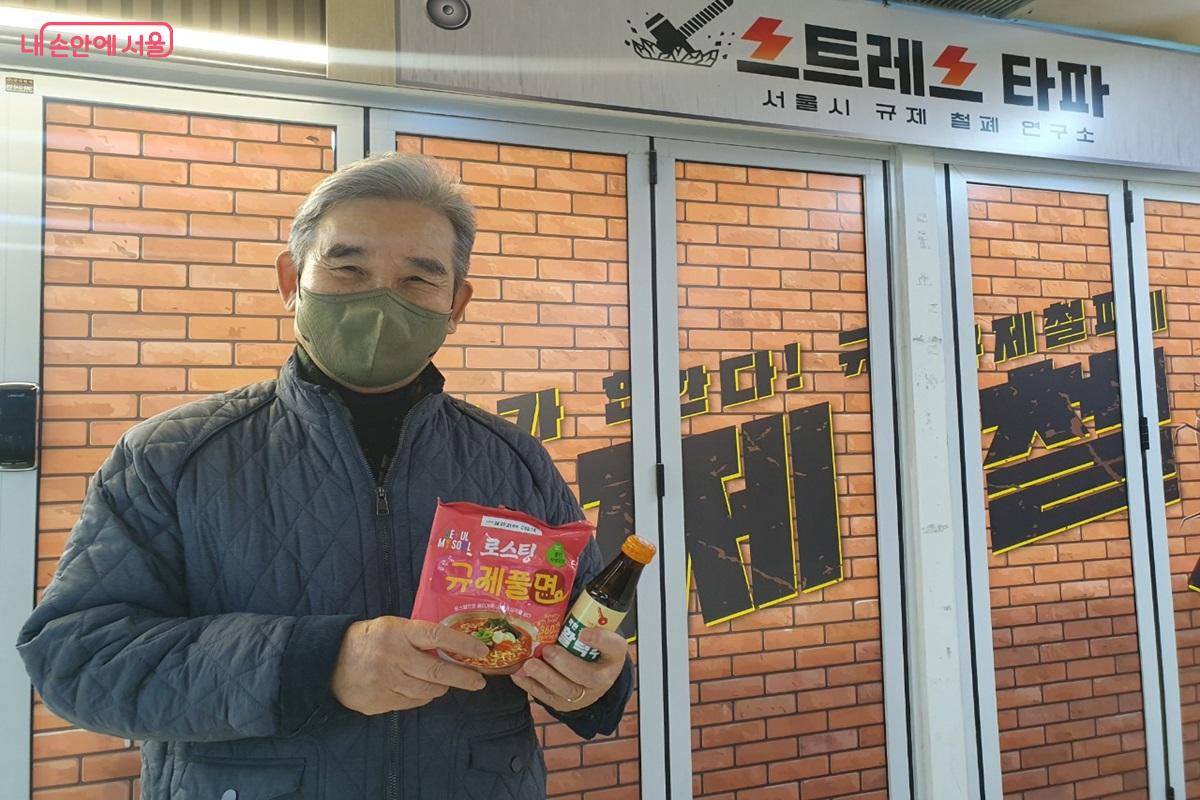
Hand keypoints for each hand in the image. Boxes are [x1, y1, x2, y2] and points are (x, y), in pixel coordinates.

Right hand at [330, 617, 488, 714]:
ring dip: (442, 687)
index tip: (482, 651)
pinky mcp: (380, 701)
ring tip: (448, 683)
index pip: (437, 637)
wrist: (329, 662)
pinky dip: (423, 696)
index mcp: (397, 632)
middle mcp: (393, 657)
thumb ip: (418, 635)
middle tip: (479, 681)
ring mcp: (386, 682)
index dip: (462, 645)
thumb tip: (453, 648)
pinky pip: (412, 702)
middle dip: (463, 677)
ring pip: (427, 690)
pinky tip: (423, 690)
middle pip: (437, 671)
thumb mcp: (391, 626)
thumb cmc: (369, 639)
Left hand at [511, 628, 627, 712]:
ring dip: (545, 677)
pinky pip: (548, 698)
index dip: (600, 640)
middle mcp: (603, 678)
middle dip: (565, 664)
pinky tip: (519, 674)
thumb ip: (580, 621)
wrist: (590, 674)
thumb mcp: (593, 632)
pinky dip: (531, 686)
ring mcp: (584, 694)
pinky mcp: (565, 704)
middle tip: (548, 650)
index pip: (614, 647)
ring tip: (529, 664)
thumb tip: (553, 598)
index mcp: (613, 655)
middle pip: (588, 676)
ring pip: (567, 691)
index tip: (583, 632)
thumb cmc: (589, 648)